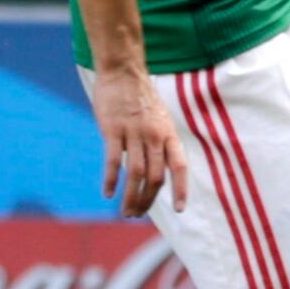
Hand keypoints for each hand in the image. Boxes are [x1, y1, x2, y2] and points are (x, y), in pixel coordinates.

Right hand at [92, 64, 182, 215]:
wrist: (124, 73)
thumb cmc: (140, 99)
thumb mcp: (159, 120)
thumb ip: (158, 144)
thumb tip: (155, 170)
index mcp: (168, 134)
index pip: (179, 166)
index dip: (181, 188)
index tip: (180, 209)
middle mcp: (154, 135)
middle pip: (155, 176)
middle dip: (148, 199)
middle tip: (137, 215)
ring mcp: (133, 133)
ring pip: (135, 173)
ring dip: (131, 196)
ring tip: (126, 212)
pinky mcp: (112, 130)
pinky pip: (113, 160)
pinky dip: (111, 180)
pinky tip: (107, 193)